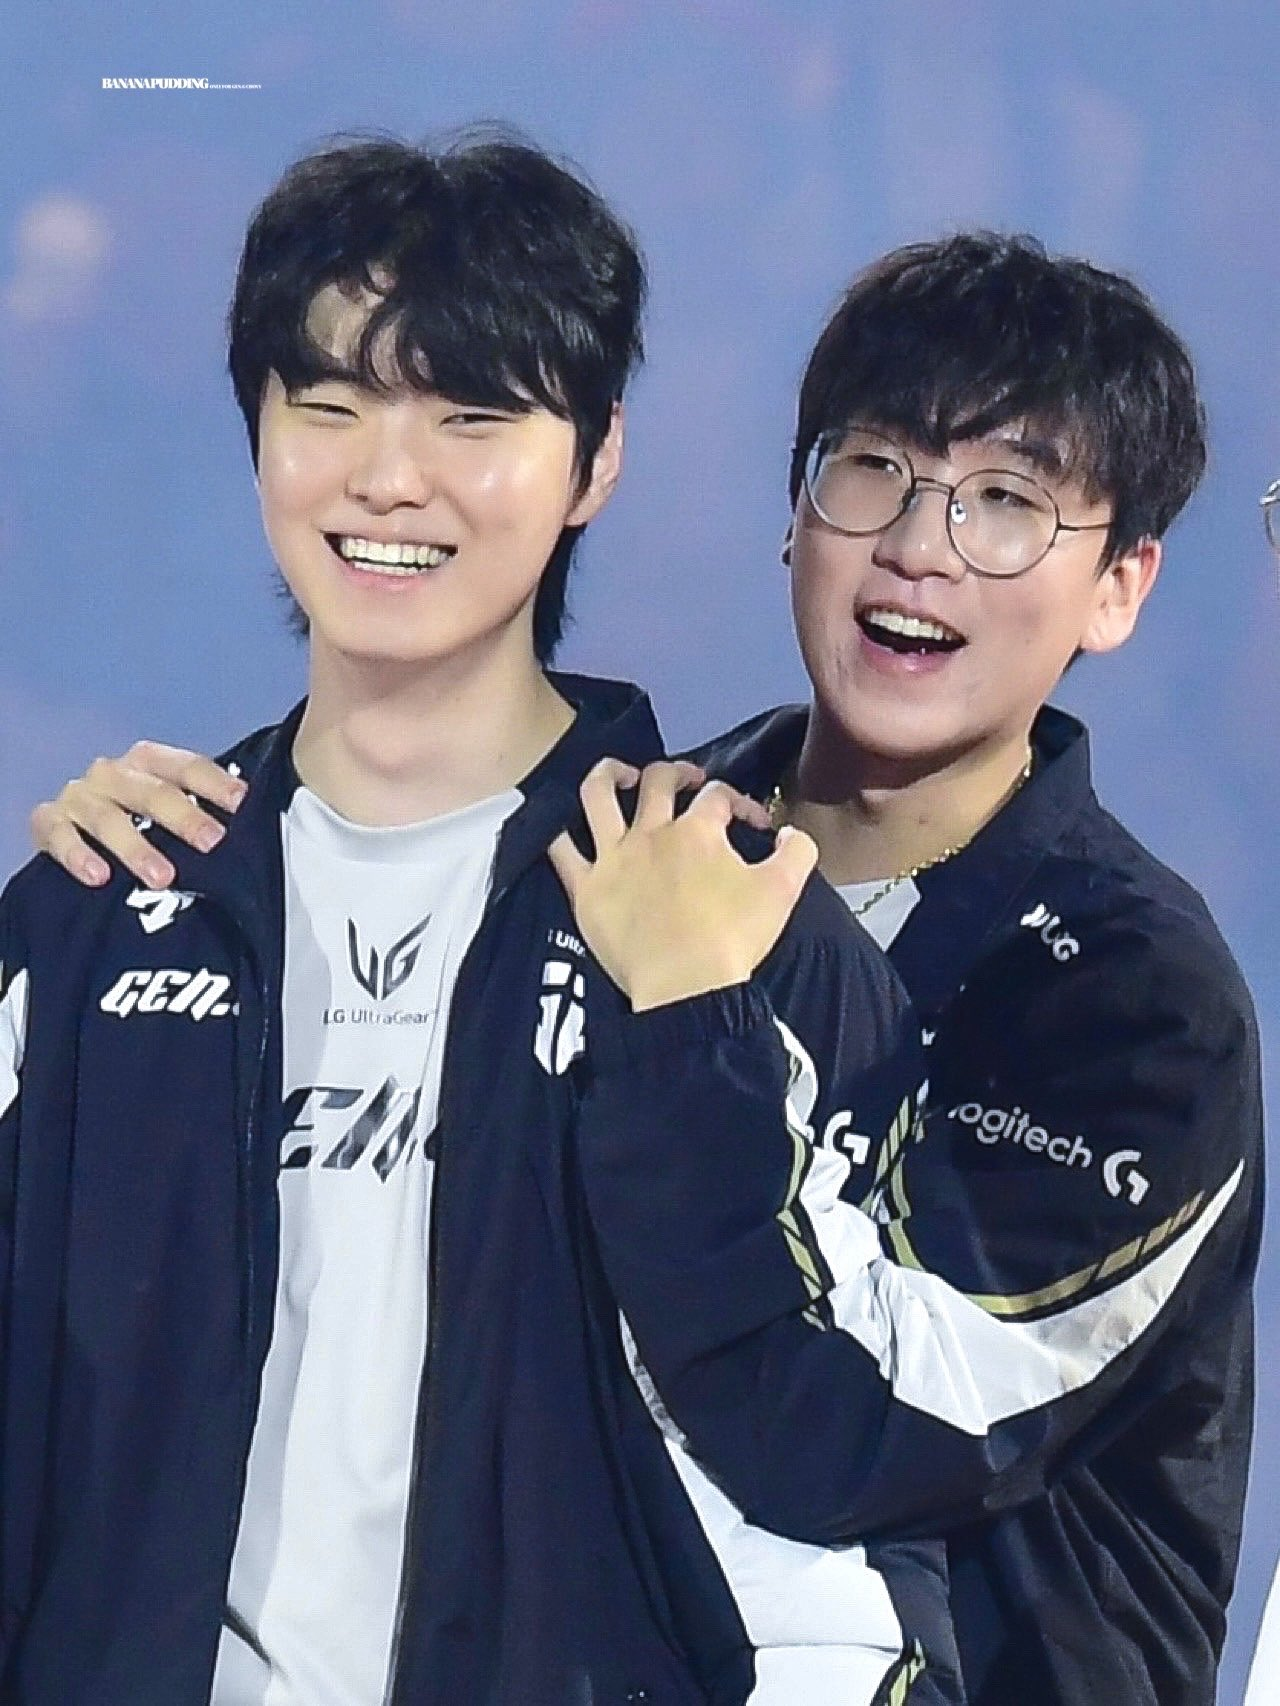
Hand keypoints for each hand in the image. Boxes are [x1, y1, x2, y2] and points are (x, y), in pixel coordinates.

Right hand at [30, 742, 246, 889]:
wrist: (77, 848)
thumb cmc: (141, 829)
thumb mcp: (170, 818)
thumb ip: (204, 815)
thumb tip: (258, 826)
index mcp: (148, 764)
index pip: (185, 766)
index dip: (214, 783)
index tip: (242, 803)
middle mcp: (113, 774)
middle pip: (150, 790)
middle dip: (182, 817)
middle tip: (211, 843)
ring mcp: (79, 797)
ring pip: (106, 816)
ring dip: (135, 847)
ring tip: (162, 877)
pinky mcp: (48, 822)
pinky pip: (56, 833)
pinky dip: (76, 854)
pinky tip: (98, 876)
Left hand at [548, 759, 817, 1011]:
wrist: (687, 987)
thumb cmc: (733, 940)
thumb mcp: (784, 890)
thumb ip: (797, 851)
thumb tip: (791, 834)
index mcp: (698, 831)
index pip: (720, 797)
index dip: (740, 802)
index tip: (754, 825)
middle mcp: (651, 833)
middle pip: (659, 781)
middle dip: (679, 772)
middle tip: (690, 781)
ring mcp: (614, 859)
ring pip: (598, 796)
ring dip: (608, 775)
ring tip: (619, 773)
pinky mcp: (587, 890)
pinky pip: (561, 851)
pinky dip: (556, 833)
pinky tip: (559, 826)